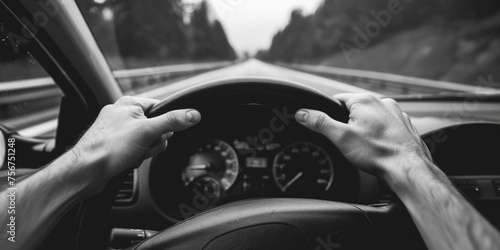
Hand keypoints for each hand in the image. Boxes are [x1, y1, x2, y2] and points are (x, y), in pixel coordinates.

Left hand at [72, 96, 200, 186]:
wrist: (87, 172)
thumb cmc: (109, 148)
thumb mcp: (147, 131)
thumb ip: (173, 121)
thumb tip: (193, 114)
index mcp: (129, 103)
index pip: (162, 108)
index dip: (165, 124)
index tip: (159, 133)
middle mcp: (123, 115)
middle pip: (157, 127)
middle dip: (153, 142)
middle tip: (142, 145)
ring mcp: (119, 131)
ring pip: (148, 141)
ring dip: (145, 152)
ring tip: (132, 154)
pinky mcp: (116, 146)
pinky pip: (137, 151)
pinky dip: (136, 158)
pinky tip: (127, 160)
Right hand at [295, 93, 432, 178]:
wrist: (407, 168)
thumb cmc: (378, 153)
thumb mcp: (340, 138)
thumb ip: (319, 123)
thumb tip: (303, 114)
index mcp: (364, 100)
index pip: (337, 100)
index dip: (330, 115)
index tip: (331, 129)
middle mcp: (382, 102)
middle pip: (355, 110)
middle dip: (349, 125)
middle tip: (349, 143)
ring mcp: (396, 114)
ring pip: (372, 119)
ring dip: (366, 131)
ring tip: (366, 148)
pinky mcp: (405, 126)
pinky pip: (386, 127)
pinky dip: (380, 136)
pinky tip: (379, 149)